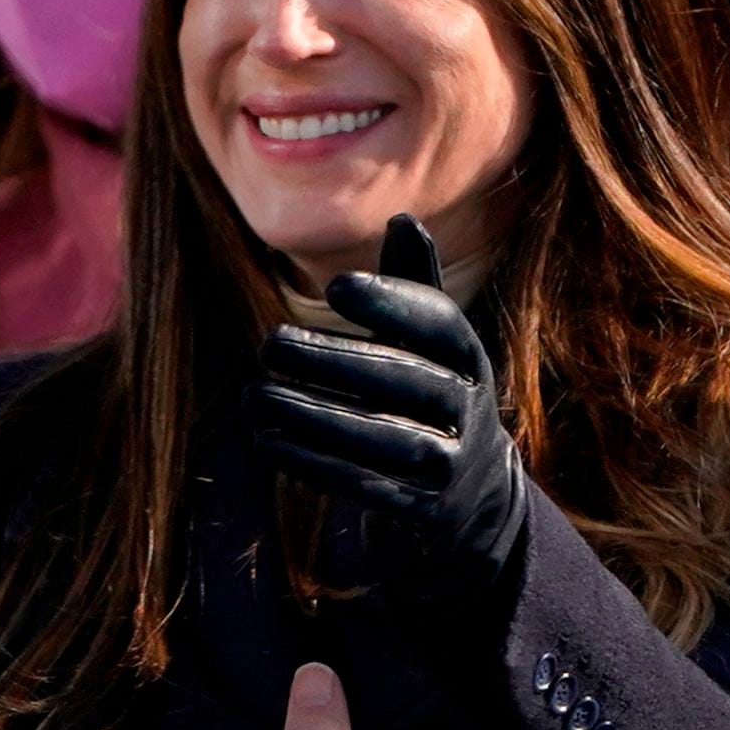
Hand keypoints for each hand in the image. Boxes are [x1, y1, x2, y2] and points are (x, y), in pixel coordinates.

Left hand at [255, 216, 524, 593]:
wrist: (473, 504)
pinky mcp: (424, 511)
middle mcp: (469, 409)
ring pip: (381, 436)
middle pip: (402, 379)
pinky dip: (314, 464)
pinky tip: (268, 443)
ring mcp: (450, 464)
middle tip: (270, 342)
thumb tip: (404, 218)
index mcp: (469, 359)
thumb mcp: (433, 350)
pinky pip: (366, 486)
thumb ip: (415, 288)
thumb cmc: (430, 403)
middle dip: (333, 360)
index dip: (394, 302)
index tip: (338, 286)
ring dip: (312, 416)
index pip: (441, 323)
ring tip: (256, 397)